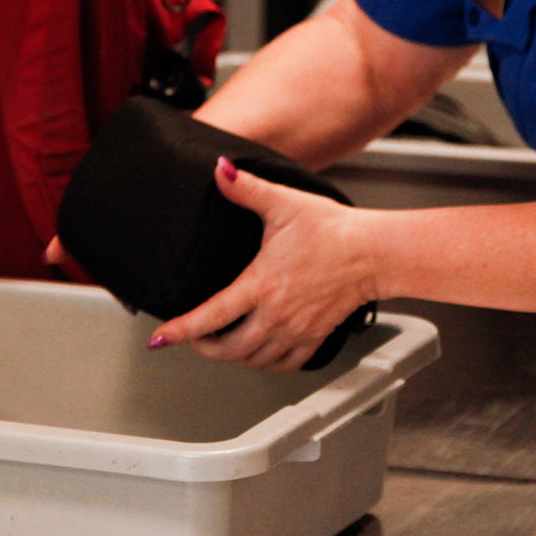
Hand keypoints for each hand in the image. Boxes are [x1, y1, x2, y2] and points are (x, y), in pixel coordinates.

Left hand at [147, 157, 379, 371]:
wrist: (374, 252)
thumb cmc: (332, 229)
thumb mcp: (283, 203)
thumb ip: (247, 188)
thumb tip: (219, 169)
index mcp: (262, 285)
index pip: (211, 316)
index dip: (181, 330)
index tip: (161, 338)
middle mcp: (277, 314)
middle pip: (229, 349)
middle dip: (204, 348)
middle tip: (192, 338)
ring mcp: (297, 330)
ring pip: (255, 361)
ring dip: (233, 358)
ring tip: (221, 345)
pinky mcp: (315, 336)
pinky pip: (285, 365)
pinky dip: (266, 365)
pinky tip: (259, 353)